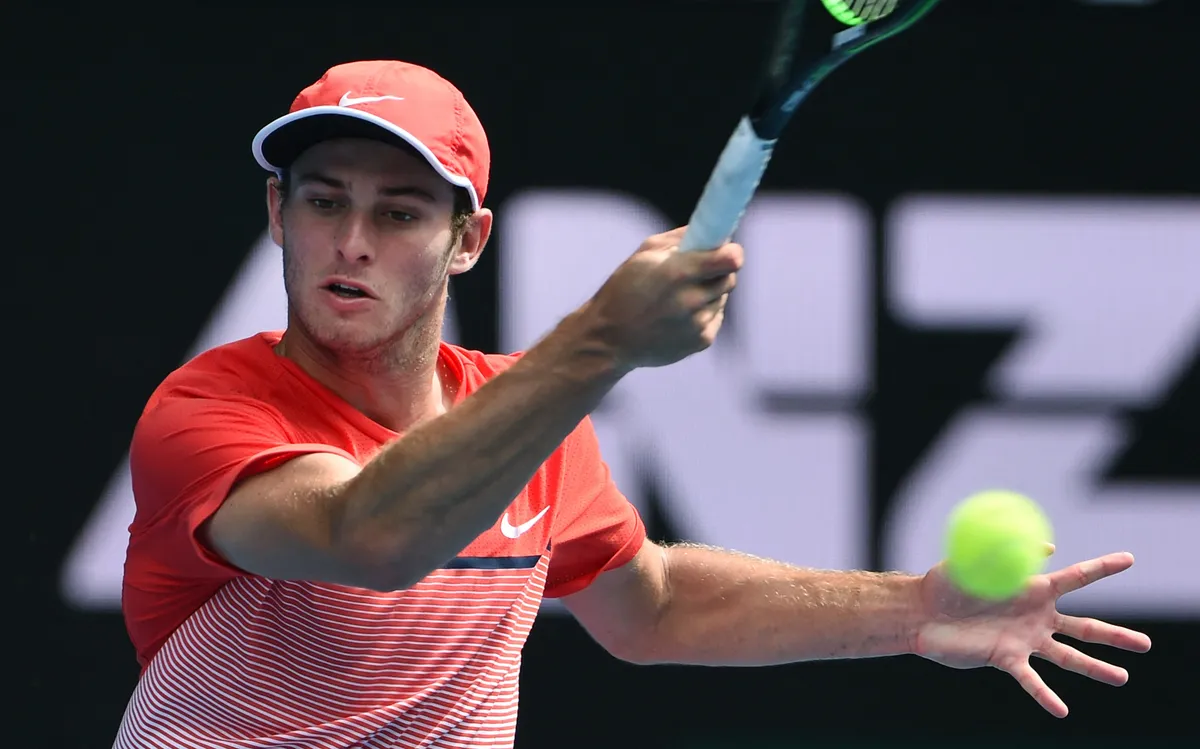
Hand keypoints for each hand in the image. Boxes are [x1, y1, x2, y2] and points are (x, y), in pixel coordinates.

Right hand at [578, 226, 742, 369]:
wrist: (609, 339)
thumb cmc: (623, 290)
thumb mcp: (643, 254)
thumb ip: (680, 238)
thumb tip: (711, 233)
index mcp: (678, 273)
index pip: (731, 259)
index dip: (731, 252)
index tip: (725, 250)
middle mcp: (692, 300)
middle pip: (729, 278)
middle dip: (717, 272)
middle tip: (696, 272)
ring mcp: (698, 324)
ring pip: (722, 298)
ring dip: (708, 293)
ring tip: (679, 297)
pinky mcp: (702, 341)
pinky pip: (715, 317)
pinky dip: (703, 313)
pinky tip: (679, 315)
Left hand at [914, 547, 1151, 717]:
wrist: (920, 611)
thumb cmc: (947, 581)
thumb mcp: (978, 557)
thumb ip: (1010, 550)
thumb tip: (1048, 546)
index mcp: (1034, 588)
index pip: (1077, 577)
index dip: (1103, 568)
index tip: (1130, 558)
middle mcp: (1036, 617)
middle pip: (1084, 627)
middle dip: (1115, 636)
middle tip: (1147, 645)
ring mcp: (1024, 640)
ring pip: (1067, 657)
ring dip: (1095, 669)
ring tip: (1122, 678)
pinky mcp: (1005, 658)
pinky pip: (1030, 680)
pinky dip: (1045, 695)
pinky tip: (1063, 711)